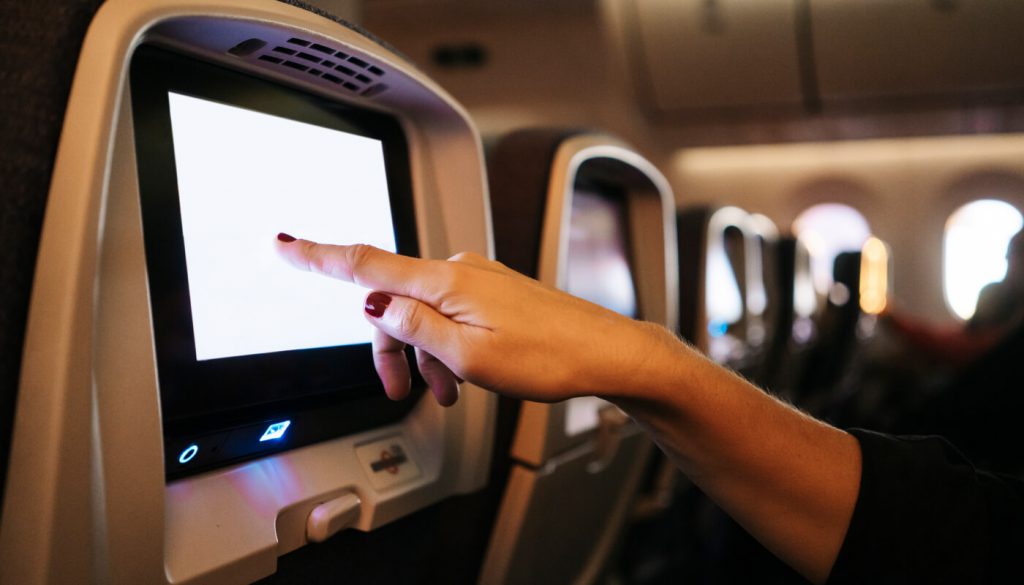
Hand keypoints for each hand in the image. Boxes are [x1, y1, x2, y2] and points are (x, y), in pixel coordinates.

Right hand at [275, 236, 676, 405]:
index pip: (366, 265)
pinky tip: (464, 376)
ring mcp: (478, 279)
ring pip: (424, 314)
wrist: (605, 352)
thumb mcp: (470, 356)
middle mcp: (459, 270)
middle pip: (394, 302)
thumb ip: (416, 327)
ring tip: (448, 393)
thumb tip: (375, 303)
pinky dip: (446, 346)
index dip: (317, 256)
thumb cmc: (549, 356)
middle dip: (391, 349)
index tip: (282, 243)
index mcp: (446, 282)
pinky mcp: (494, 291)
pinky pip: (451, 315)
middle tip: (403, 392)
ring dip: (424, 355)